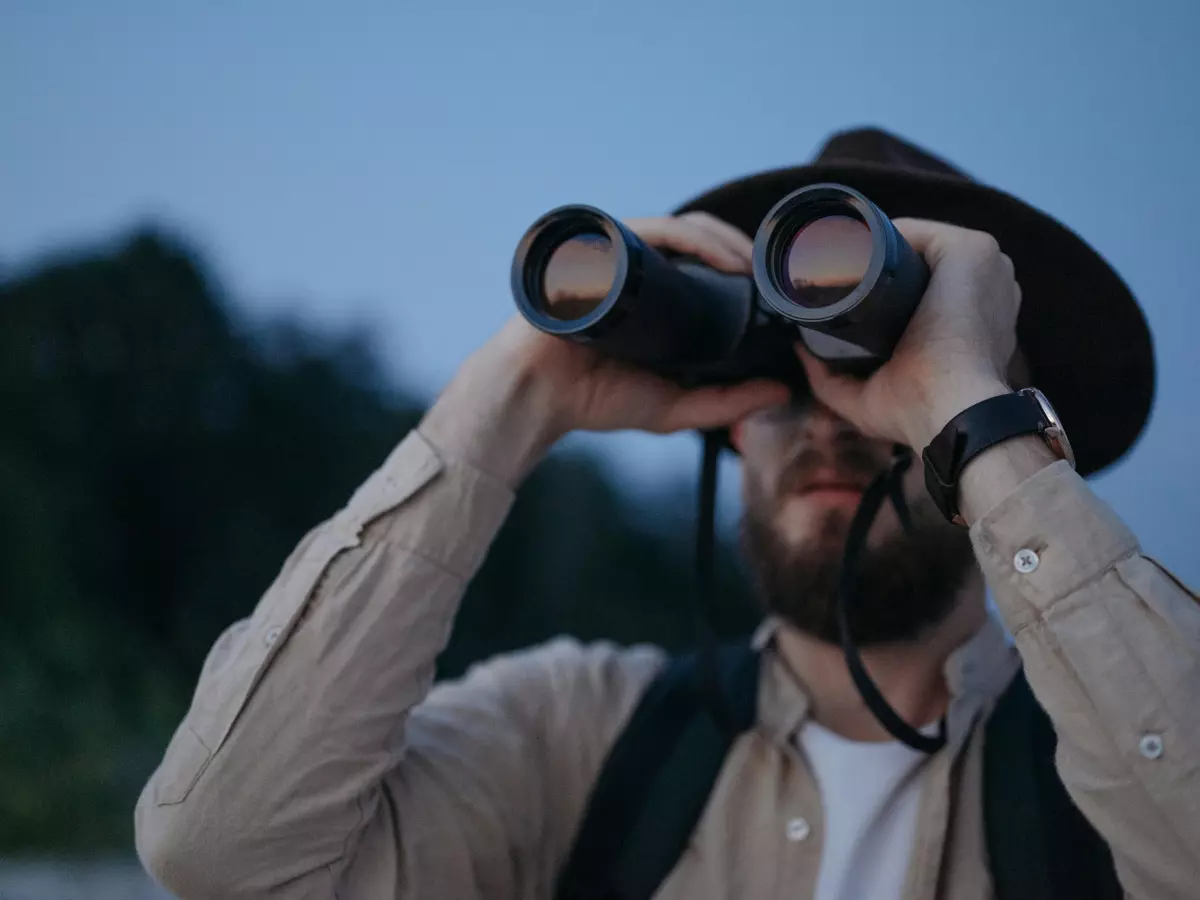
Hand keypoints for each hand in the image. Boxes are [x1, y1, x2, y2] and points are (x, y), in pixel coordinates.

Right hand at [476, 212, 789, 438]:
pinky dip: (688, 239)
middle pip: (698, 238)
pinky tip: (717, 258)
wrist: (537, 398)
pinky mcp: (597, 251)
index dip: (744, 267)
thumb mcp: (675, 406)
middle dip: (741, 248)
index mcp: (655, 296)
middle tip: (774, 275)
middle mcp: (637, 269)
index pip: (705, 263)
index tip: (779, 289)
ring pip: (679, 228)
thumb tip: (782, 392)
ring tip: (750, 267)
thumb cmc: (594, 400)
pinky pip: (649, 231)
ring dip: (721, 240)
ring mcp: (615, 256)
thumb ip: (726, 403)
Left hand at [796, 219, 1019, 450]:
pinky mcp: (973, 251)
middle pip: (918, 263)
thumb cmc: (919, 413)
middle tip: (830, 280)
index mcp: (970, 320)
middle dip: (874, 267)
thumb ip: (831, 378)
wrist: (951, 411)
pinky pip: (919, 231)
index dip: (881, 288)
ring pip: (915, 245)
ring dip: (874, 248)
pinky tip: (851, 244)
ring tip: (832, 261)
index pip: (923, 287)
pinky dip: (882, 232)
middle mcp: (985, 288)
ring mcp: (985, 267)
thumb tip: (800, 351)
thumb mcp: (867, 396)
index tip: (843, 295)